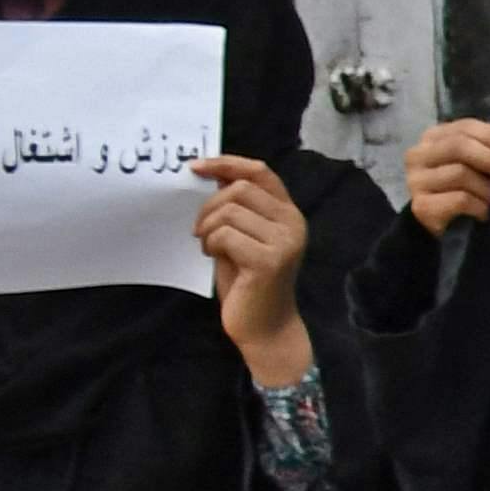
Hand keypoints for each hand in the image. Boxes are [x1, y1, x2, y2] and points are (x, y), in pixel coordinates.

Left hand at [192, 155, 314, 386]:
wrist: (264, 327)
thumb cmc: (248, 282)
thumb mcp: (242, 236)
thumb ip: (237, 209)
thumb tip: (213, 176)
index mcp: (288, 214)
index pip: (260, 171)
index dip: (227, 163)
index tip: (195, 166)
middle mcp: (293, 224)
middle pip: (240, 189)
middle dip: (208, 206)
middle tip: (199, 230)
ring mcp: (284, 242)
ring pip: (230, 211)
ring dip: (208, 228)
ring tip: (209, 247)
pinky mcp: (269, 261)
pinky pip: (226, 235)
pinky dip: (211, 245)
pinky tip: (213, 257)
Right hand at [403, 117, 489, 234]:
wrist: (444, 227)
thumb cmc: (463, 188)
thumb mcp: (474, 164)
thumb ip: (486, 150)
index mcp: (434, 138)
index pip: (464, 127)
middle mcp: (418, 155)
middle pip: (459, 146)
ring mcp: (416, 180)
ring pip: (460, 174)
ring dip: (487, 187)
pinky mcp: (422, 206)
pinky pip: (459, 199)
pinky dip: (479, 205)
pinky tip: (484, 212)